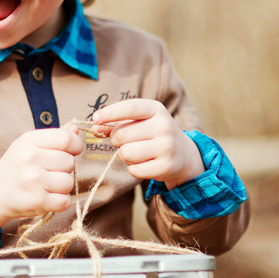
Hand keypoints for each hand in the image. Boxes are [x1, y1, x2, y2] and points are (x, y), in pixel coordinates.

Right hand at [0, 123, 82, 242]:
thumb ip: (55, 137)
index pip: (67, 140)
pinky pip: (65, 201)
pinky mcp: (37, 201)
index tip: (71, 151)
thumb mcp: (30, 145)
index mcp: (30, 140)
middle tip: (50, 171)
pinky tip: (49, 197)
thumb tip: (76, 130)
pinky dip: (60, 201)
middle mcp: (31, 159)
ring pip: (68, 182)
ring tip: (49, 184)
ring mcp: (33, 181)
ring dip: (63, 186)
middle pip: (70, 162)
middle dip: (65, 168)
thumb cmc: (17, 165)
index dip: (75, 146)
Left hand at [89, 99, 203, 189]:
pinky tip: (144, 163)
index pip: (130, 108)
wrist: (183, 154)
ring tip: (137, 152)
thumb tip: (95, 127)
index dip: (110, 113)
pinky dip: (133, 168)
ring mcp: (167, 147)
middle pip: (121, 135)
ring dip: (125, 155)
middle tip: (126, 141)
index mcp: (157, 109)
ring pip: (126, 153)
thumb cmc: (154, 134)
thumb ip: (117, 123)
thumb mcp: (140, 122)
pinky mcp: (165, 167)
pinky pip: (134, 170)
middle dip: (116, 140)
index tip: (95, 118)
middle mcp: (164, 126)